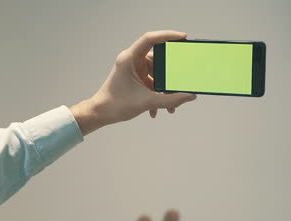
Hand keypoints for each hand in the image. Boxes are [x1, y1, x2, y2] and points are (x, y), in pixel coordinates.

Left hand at [70, 30, 196, 135]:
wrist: (101, 114)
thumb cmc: (115, 105)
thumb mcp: (146, 102)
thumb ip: (171, 100)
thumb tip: (190, 96)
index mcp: (129, 59)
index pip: (150, 39)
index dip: (168, 36)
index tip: (183, 38)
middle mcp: (131, 61)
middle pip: (158, 59)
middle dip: (170, 74)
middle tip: (180, 81)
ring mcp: (133, 70)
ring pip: (156, 73)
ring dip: (164, 89)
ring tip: (169, 105)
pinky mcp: (135, 78)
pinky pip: (152, 81)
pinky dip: (157, 93)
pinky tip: (158, 109)